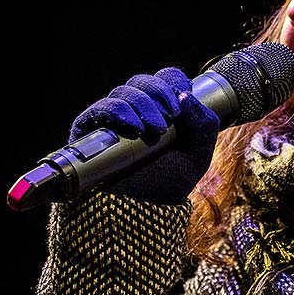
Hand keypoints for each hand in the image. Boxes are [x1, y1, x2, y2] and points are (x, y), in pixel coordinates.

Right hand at [68, 67, 219, 203]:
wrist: (142, 215)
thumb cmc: (168, 184)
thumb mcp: (198, 154)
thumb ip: (204, 124)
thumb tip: (186, 95)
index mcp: (160, 109)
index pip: (164, 79)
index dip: (172, 82)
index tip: (181, 102)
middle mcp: (135, 111)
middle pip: (142, 82)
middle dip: (158, 94)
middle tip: (169, 118)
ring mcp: (112, 121)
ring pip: (122, 93)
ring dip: (141, 105)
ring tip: (153, 130)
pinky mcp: (89, 134)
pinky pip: (98, 110)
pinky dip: (116, 112)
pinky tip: (133, 127)